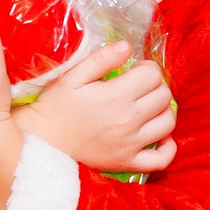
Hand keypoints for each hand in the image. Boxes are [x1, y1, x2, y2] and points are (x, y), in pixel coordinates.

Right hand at [14, 46, 178, 173]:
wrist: (41, 144)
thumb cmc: (54, 108)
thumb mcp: (72, 77)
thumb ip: (101, 59)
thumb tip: (128, 46)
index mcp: (115, 96)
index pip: (152, 74)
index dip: (146, 67)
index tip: (133, 70)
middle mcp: (128, 121)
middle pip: (164, 96)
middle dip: (156, 86)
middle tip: (139, 87)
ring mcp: (131, 144)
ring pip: (168, 122)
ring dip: (163, 110)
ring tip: (147, 107)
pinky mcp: (128, 163)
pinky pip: (162, 158)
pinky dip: (168, 147)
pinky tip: (160, 136)